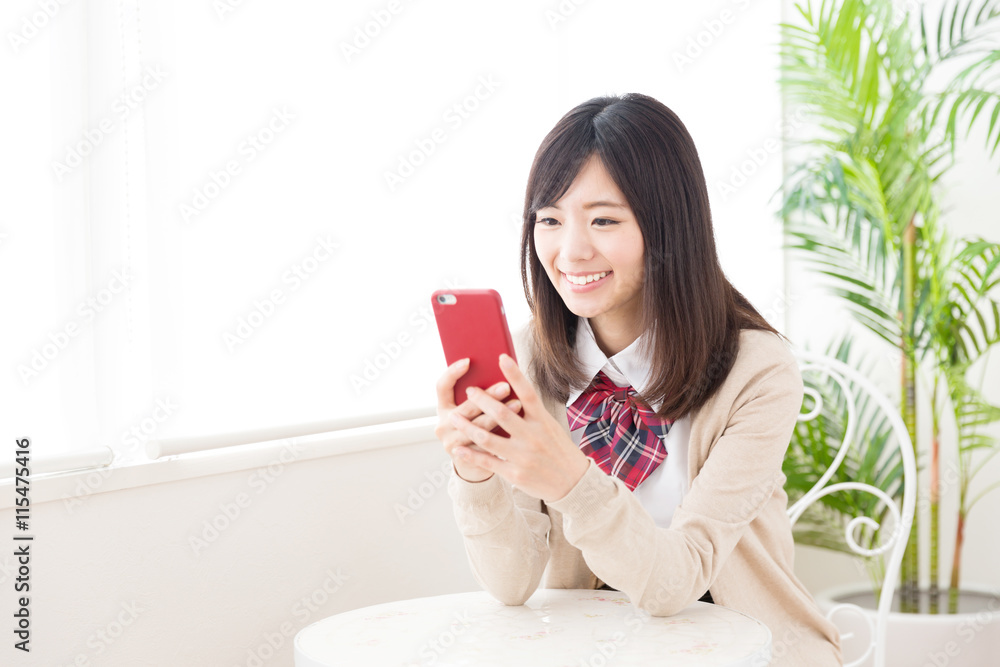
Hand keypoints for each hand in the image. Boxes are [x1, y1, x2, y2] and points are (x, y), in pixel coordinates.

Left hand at [448, 353, 589, 502]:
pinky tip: (458, 448)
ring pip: (488, 438)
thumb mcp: (550, 427)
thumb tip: (510, 393)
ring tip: (455, 418)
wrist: (573, 483)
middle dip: (481, 400)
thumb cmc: (557, 450)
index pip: (528, 393)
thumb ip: (531, 413)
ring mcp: (523, 456)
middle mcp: (532, 436)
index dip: (515, 374)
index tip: (502, 357)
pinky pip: (487, 462)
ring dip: (468, 426)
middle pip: (502, 413)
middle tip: (469, 390)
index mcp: (543, 421)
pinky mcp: (514, 473)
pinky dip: (470, 454)